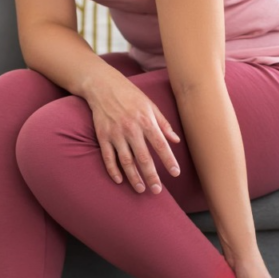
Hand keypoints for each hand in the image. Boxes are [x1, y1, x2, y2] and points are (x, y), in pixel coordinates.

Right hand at [87, 75, 181, 193]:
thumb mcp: (150, 105)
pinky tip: (120, 180)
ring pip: (126, 161)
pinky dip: (113, 170)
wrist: (103, 86)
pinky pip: (108, 157)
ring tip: (141, 189)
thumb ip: (163, 124)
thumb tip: (175, 140)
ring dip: (134, 177)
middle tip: (157, 191)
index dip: (169, 160)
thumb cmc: (130, 95)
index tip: (176, 173)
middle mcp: (131, 129)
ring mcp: (115, 134)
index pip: (160, 145)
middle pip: (143, 158)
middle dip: (151, 176)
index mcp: (146, 121)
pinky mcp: (102, 136)